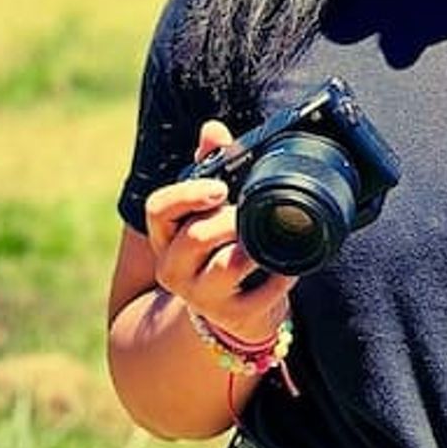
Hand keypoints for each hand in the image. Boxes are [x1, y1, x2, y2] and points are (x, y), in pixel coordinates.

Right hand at [143, 120, 295, 341]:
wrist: (232, 307)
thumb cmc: (221, 244)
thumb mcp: (211, 206)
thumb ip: (211, 164)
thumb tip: (212, 130)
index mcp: (166, 235)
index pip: (158, 209)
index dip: (187, 195)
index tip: (219, 187)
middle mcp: (174, 267)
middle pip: (196, 237)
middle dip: (229, 219)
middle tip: (249, 211)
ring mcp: (202, 296)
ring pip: (228, 265)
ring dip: (254, 244)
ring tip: (267, 235)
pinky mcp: (234, 317)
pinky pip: (262, 291)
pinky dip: (281, 274)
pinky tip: (288, 264)